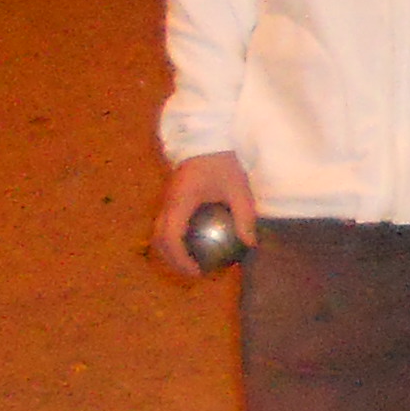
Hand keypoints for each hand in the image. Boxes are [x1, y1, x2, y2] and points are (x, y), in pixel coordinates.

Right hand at [152, 153, 256, 277]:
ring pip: (159, 233)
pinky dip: (177, 238)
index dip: (180, 258)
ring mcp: (167, 200)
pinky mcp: (172, 198)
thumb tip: (250, 244)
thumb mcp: (239, 189)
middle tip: (194, 273)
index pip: (171, 237)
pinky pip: (168, 223)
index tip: (197, 271)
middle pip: (159, 240)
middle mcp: (168, 203)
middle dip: (172, 260)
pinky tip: (198, 244)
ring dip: (172, 251)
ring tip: (193, 263)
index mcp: (180, 201)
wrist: (206, 138)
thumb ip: (244, 216)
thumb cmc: (223, 161)